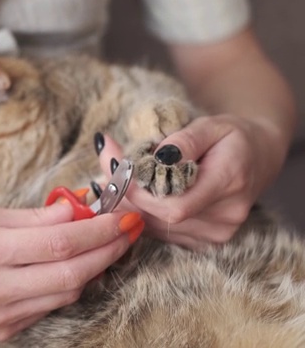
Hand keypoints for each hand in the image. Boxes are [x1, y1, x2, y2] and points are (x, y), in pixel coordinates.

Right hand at [0, 204, 140, 340]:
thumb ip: (29, 217)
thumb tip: (74, 208)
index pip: (59, 242)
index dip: (99, 229)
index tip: (123, 215)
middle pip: (71, 274)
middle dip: (109, 251)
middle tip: (129, 230)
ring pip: (64, 295)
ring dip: (93, 269)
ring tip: (106, 245)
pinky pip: (45, 309)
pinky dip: (66, 287)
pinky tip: (73, 268)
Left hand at [96, 114, 286, 248]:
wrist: (258, 159)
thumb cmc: (232, 138)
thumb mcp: (211, 126)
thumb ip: (183, 141)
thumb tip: (156, 156)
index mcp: (229, 184)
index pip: (174, 205)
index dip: (139, 192)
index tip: (117, 167)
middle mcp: (224, 218)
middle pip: (160, 218)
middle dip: (128, 192)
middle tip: (108, 163)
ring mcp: (214, 234)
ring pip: (155, 226)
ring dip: (130, 201)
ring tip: (118, 174)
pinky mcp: (203, 241)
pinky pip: (160, 230)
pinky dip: (142, 211)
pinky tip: (135, 191)